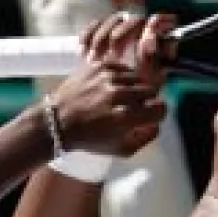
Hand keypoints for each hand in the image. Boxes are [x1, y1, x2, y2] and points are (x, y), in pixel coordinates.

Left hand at [49, 13, 176, 156]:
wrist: (57, 122)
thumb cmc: (90, 139)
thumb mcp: (122, 150)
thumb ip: (146, 138)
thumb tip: (157, 123)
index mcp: (126, 117)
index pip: (160, 108)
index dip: (157, 113)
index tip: (150, 115)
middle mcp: (119, 94)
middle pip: (151, 90)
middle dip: (147, 99)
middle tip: (135, 106)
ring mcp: (108, 77)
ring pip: (137, 77)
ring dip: (134, 87)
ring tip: (123, 96)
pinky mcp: (98, 66)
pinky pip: (122, 67)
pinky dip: (121, 76)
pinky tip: (113, 86)